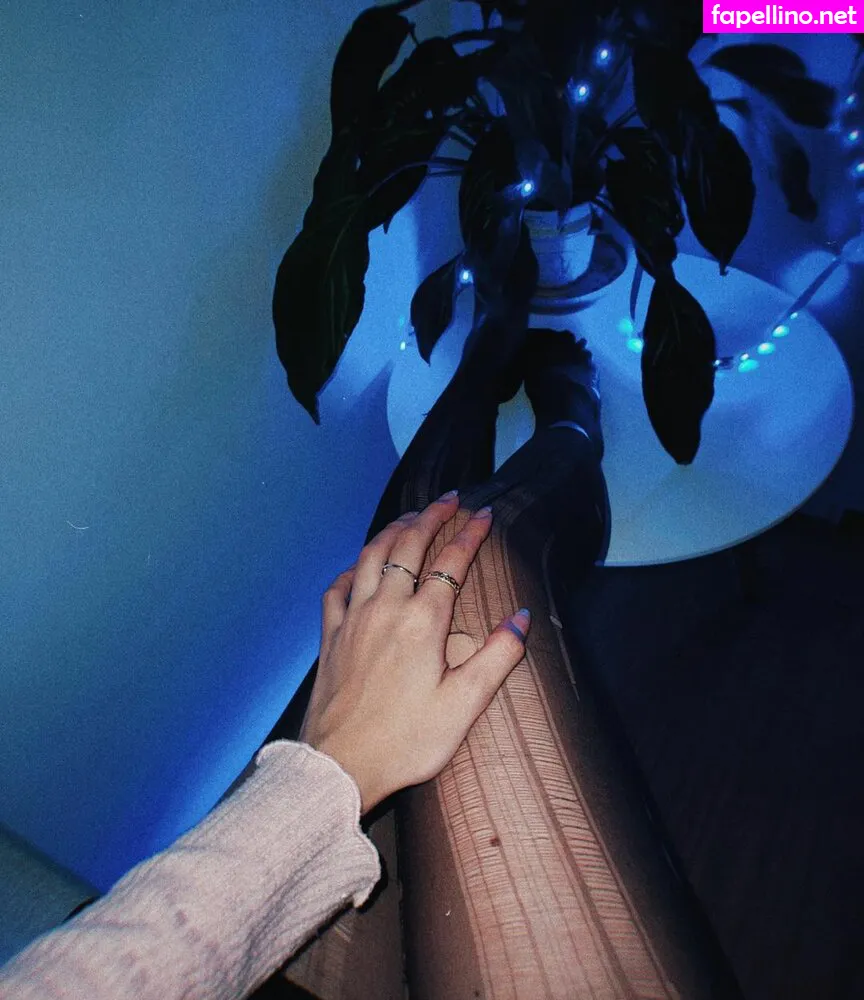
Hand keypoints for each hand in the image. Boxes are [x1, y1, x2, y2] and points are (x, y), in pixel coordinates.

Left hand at [300, 493, 530, 812]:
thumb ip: (496, 657)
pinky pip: (337, 588)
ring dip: (392, 531)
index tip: (485, 514)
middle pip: (408, 546)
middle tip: (450, 499)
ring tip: (409, 517)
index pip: (451, 562)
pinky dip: (351, 568)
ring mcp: (353, 619)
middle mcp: (385, 609)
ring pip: (370, 557)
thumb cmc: (406, 741)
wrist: (339, 765)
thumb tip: (520, 618)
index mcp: (422, 622)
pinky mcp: (330, 637)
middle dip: (431, 516)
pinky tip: (358, 567)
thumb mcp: (464, 705)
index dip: (470, 534)